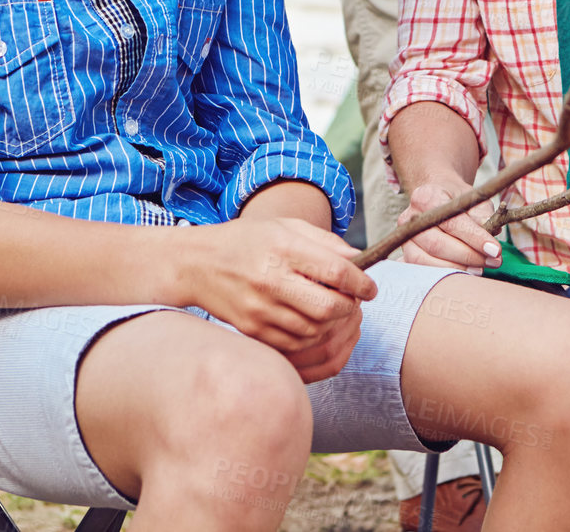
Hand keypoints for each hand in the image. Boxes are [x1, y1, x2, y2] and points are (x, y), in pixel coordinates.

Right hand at [190, 218, 376, 383]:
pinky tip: (312, 322)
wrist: (198, 264)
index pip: (335, 271)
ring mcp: (260, 309)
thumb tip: (359, 258)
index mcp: (282, 248)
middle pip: (328, 307)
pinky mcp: (253, 330)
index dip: (361, 282)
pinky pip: (295, 344)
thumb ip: (324, 241)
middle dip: (350, 307)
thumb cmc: (248, 240)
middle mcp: (271, 280)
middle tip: (354, 300)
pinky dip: (312, 336)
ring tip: (333, 309)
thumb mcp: (286, 226)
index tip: (371, 287)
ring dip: (333, 323)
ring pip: (314, 331)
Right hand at [397, 182, 500, 271]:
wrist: (436, 198)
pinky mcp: (406, 254)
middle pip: (437, 245)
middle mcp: (409, 217)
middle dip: (468, 257)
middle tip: (493, 261)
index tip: (495, 249)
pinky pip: (421, 271)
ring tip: (480, 269)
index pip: (451, 222)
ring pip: (426, 261)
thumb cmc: (456, 200)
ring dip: (456, 269)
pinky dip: (443, 275)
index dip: (474, 238)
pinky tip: (463, 273)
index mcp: (426, 196)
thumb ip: (482, 214)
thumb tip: (492, 233)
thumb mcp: (473, 199)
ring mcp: (405, 238)